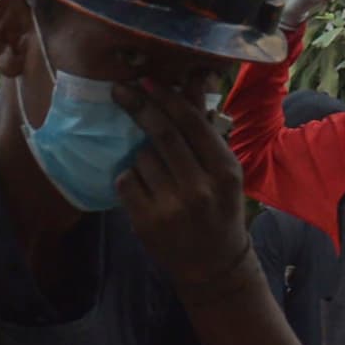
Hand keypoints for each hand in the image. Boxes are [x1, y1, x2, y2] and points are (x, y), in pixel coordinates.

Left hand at [113, 78, 255, 293]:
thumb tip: (191, 81)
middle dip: (139, 107)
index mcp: (224, 170)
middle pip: (162, 134)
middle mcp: (199, 187)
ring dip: (140, 154)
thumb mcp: (222, 170)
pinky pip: (126, 181)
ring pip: (141, 157)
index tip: (146, 81)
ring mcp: (171, 206)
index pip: (191, 123)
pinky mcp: (146, 221)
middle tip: (120, 91)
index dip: (166, 98)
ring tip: (155, 170)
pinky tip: (145, 189)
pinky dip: (129, 177)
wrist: (212, 263)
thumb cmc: (218, 207)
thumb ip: (204, 129)